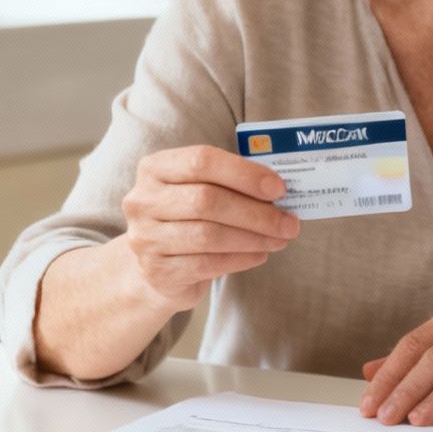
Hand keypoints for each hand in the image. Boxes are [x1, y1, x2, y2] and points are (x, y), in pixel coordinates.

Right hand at [118, 145, 298, 312]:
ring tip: (281, 239)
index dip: (244, 174)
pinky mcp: (157, 270)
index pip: (202, 161)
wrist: (157, 267)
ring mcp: (145, 237)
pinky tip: (260, 254)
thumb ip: (231, 183)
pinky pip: (207, 264)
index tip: (279, 188)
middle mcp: (143, 200)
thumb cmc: (189, 218)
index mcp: (155, 168)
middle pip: (207, 200)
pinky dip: (240, 259)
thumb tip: (279, 190)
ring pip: (208, 235)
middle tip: (289, 222)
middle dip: (256, 212)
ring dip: (253, 237)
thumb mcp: (202, 190)